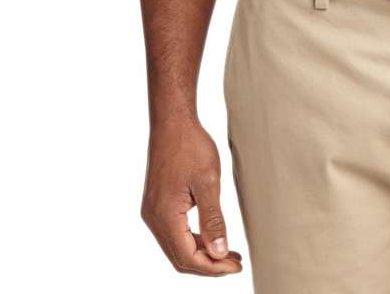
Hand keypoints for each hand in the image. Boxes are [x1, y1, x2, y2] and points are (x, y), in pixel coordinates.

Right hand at [141, 116, 243, 275]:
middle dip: (208, 264)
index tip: (236, 266)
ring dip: (202, 253)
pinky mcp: (157, 204)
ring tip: (228, 253)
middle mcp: (154, 219)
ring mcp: (153, 212)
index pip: (188, 257)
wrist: (172, 122)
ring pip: (177, 246)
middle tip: (235, 262)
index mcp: (165, 216)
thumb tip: (219, 253)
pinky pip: (174, 232)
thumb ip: (213, 220)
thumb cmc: (190, 146)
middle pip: (180, 257)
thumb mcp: (208, 182)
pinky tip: (211, 237)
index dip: (213, 267)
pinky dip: (193, 239)